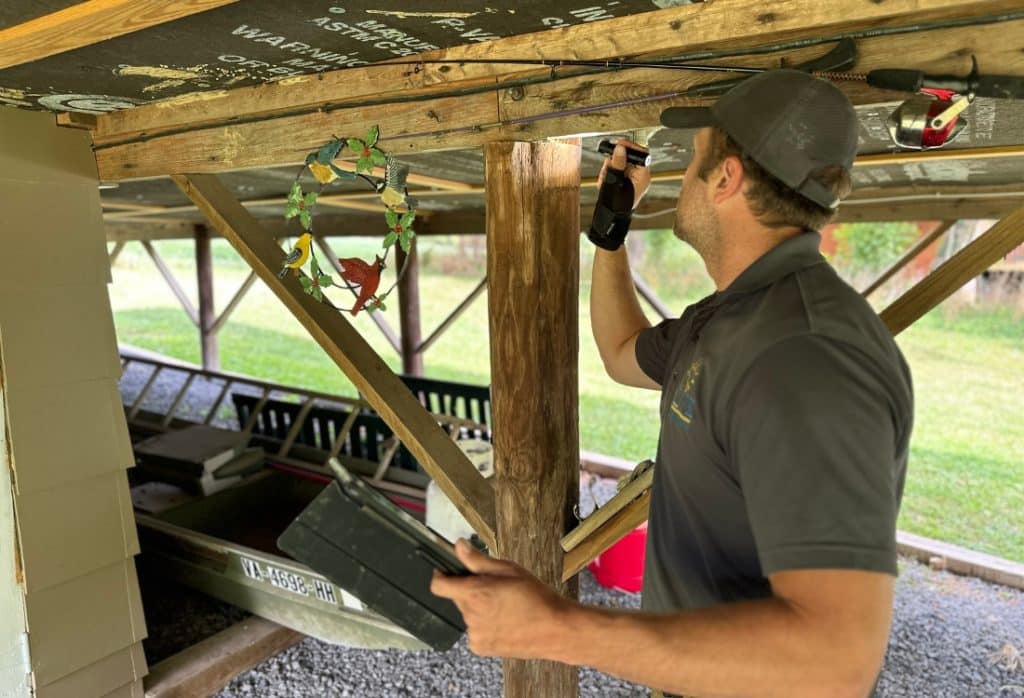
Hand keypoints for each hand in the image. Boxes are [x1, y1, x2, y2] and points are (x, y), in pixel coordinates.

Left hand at [430, 539, 572, 658]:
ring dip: (477, 608)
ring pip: (467, 614)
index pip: (438, 586)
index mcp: (475, 594)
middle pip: (457, 598)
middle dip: (469, 590)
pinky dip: (484, 625)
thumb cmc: (536, 596)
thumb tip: (458, 546)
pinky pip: (475, 631)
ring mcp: (475, 635)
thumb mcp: (509, 569)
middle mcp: (470, 616)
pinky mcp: (481, 648)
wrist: (555, 629)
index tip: (447, 571)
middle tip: (494, 588)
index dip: (441, 575)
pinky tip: (504, 621)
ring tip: (504, 606)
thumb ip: (478, 560)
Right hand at [597, 139, 651, 209]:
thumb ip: (617, 163)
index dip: (629, 146)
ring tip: (604, 179)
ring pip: (621, 164)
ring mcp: (633, 180)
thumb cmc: (615, 206)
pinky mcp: (626, 183)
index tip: (618, 144)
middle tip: (607, 168)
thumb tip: (620, 148)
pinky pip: (618, 172)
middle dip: (615, 161)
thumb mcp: (614, 181)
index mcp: (643, 176)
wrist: (610, 220)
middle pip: (629, 158)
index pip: (641, 153)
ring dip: (610, 169)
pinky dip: (610, 175)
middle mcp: (640, 177)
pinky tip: (605, 183)